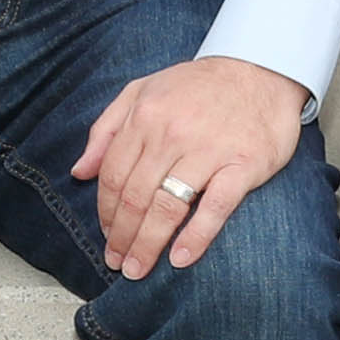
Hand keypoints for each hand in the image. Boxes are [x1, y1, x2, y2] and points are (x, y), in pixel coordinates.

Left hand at [73, 55, 311, 276]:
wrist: (260, 70)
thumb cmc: (198, 85)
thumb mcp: (142, 90)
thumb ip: (106, 129)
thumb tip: (80, 171)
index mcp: (144, 117)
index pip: (113, 176)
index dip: (104, 212)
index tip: (106, 235)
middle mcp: (172, 134)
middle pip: (135, 197)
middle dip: (121, 236)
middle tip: (117, 262)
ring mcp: (208, 150)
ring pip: (167, 207)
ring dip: (148, 244)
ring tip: (137, 269)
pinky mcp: (243, 165)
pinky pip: (215, 208)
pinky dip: (196, 237)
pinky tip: (180, 259)